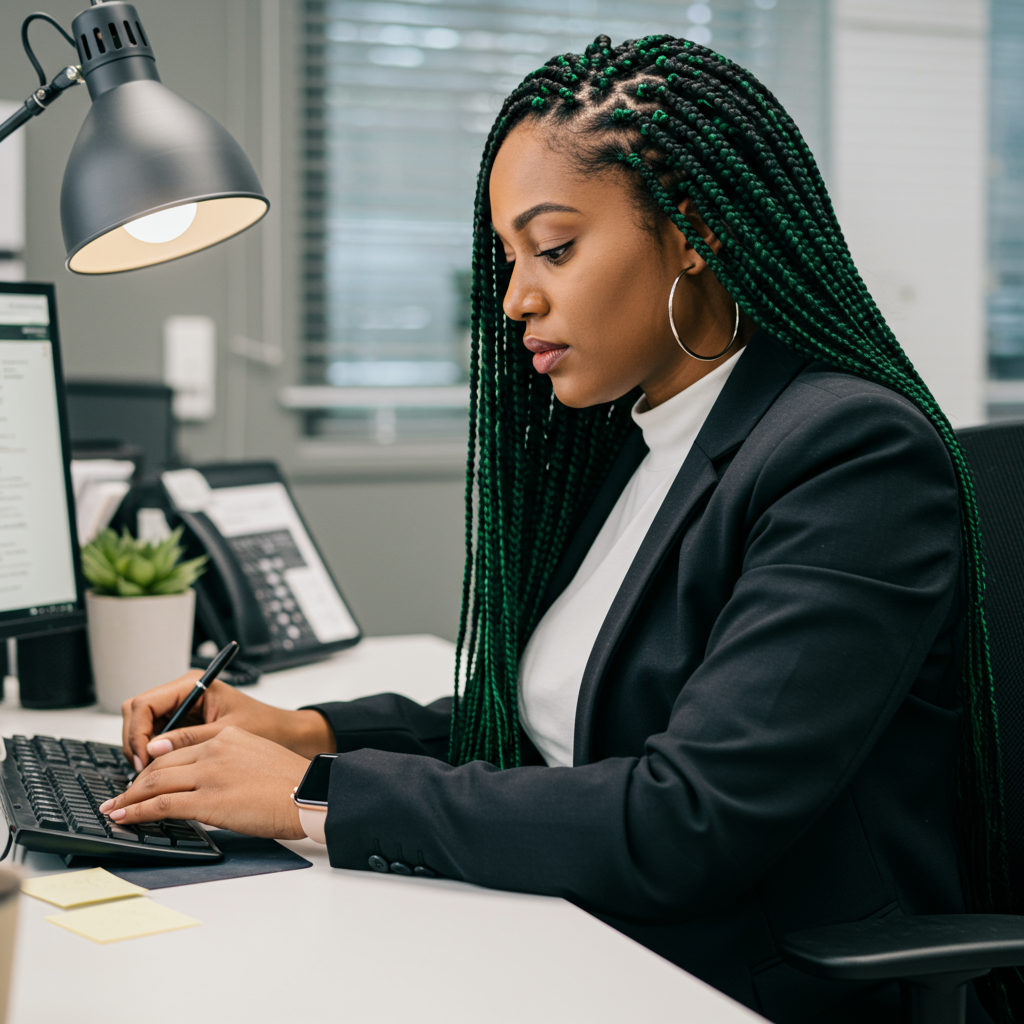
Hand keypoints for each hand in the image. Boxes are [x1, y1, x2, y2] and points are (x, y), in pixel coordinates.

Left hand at [100, 726, 309, 839]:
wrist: (309, 794)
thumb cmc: (291, 782)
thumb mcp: (257, 755)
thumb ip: (227, 758)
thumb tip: (204, 778)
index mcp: (227, 735)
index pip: (177, 745)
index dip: (153, 763)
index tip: (141, 775)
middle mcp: (215, 749)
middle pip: (161, 763)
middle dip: (135, 782)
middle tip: (119, 796)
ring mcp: (210, 774)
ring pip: (155, 782)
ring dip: (129, 798)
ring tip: (114, 809)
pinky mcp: (208, 800)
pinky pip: (161, 805)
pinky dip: (137, 812)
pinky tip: (126, 818)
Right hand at [121, 671, 335, 770]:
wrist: (287, 734)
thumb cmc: (266, 726)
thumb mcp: (226, 734)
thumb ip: (189, 740)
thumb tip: (153, 750)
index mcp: (194, 684)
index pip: (145, 703)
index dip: (137, 732)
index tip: (143, 759)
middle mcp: (185, 693)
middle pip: (137, 713)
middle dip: (135, 741)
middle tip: (141, 771)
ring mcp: (183, 709)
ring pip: (144, 727)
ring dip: (142, 750)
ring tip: (148, 777)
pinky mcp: (185, 725)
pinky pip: (157, 737)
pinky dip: (153, 754)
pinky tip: (159, 773)